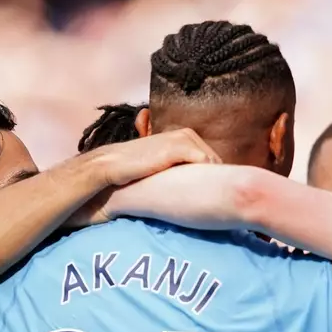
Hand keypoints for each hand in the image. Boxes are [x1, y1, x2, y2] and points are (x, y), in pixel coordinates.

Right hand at [92, 128, 219, 186]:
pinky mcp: (180, 147)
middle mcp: (187, 134)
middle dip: (216, 178)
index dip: (214, 176)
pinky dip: (207, 176)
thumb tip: (202, 183)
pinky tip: (202, 190)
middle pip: (216, 161)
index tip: (215, 193)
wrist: (114, 165)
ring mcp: (184, 138)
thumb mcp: (165, 164)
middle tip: (214, 197)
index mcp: (186, 136)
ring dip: (213, 179)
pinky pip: (205, 162)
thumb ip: (182, 167)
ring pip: (213, 162)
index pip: (212, 158)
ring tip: (210, 196)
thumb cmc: (138, 168)